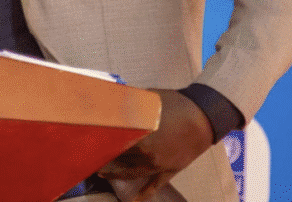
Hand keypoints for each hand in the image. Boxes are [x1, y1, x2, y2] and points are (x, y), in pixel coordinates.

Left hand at [97, 89, 212, 200]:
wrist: (204, 116)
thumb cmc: (176, 104)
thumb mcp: (149, 99)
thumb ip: (131, 104)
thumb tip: (114, 101)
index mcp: (141, 136)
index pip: (114, 143)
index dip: (99, 144)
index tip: (87, 144)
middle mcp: (148, 155)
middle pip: (120, 159)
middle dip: (105, 159)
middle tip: (90, 158)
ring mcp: (159, 165)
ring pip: (132, 173)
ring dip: (116, 175)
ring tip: (101, 173)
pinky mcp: (170, 170)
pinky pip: (155, 185)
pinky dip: (144, 194)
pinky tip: (134, 200)